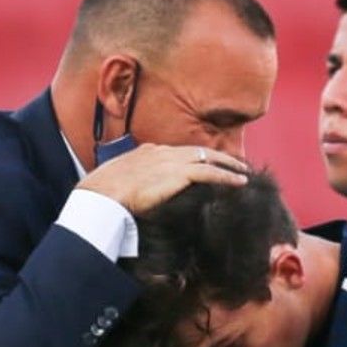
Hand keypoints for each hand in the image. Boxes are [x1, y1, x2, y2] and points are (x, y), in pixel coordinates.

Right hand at [77, 143, 247, 215]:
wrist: (102, 195)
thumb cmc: (103, 194)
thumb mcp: (117, 184)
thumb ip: (131, 185)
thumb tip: (134, 196)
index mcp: (147, 152)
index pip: (177, 151)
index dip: (194, 156)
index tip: (205, 161)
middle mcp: (162, 152)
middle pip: (197, 150)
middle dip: (218, 155)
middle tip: (235, 162)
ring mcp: (171, 161)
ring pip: (209, 157)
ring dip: (229, 164)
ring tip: (244, 171)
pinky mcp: (179, 174)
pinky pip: (211, 172)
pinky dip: (228, 176)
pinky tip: (241, 182)